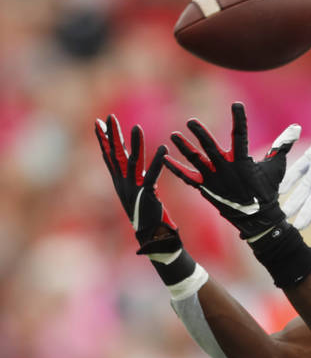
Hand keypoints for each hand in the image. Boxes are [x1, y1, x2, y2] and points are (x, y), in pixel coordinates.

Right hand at [95, 115, 175, 246]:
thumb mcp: (137, 196)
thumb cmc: (148, 219)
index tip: (98, 123)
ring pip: (133, 162)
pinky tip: (164, 149)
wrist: (153, 240)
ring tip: (136, 127)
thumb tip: (134, 169)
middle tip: (108, 117)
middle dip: (112, 136)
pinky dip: (158, 162)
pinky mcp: (148, 196)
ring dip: (135, 144)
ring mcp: (134, 190)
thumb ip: (135, 181)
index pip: (109, 157)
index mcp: (120, 183)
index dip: (104, 140)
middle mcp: (123, 185)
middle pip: (115, 156)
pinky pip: (153, 175)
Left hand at [164, 103, 299, 240]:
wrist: (257, 218)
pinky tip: (164, 159)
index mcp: (242, 160)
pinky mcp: (205, 188)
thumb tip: (296, 128)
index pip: (241, 134)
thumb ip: (282, 146)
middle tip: (190, 121)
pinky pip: (187, 177)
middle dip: (200, 133)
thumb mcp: (276, 167)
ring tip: (173, 135)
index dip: (239, 118)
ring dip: (184, 147)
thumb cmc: (268, 190)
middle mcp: (225, 168)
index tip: (236, 104)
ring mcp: (213, 178)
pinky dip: (175, 168)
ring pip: (195, 159)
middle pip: (210, 146)